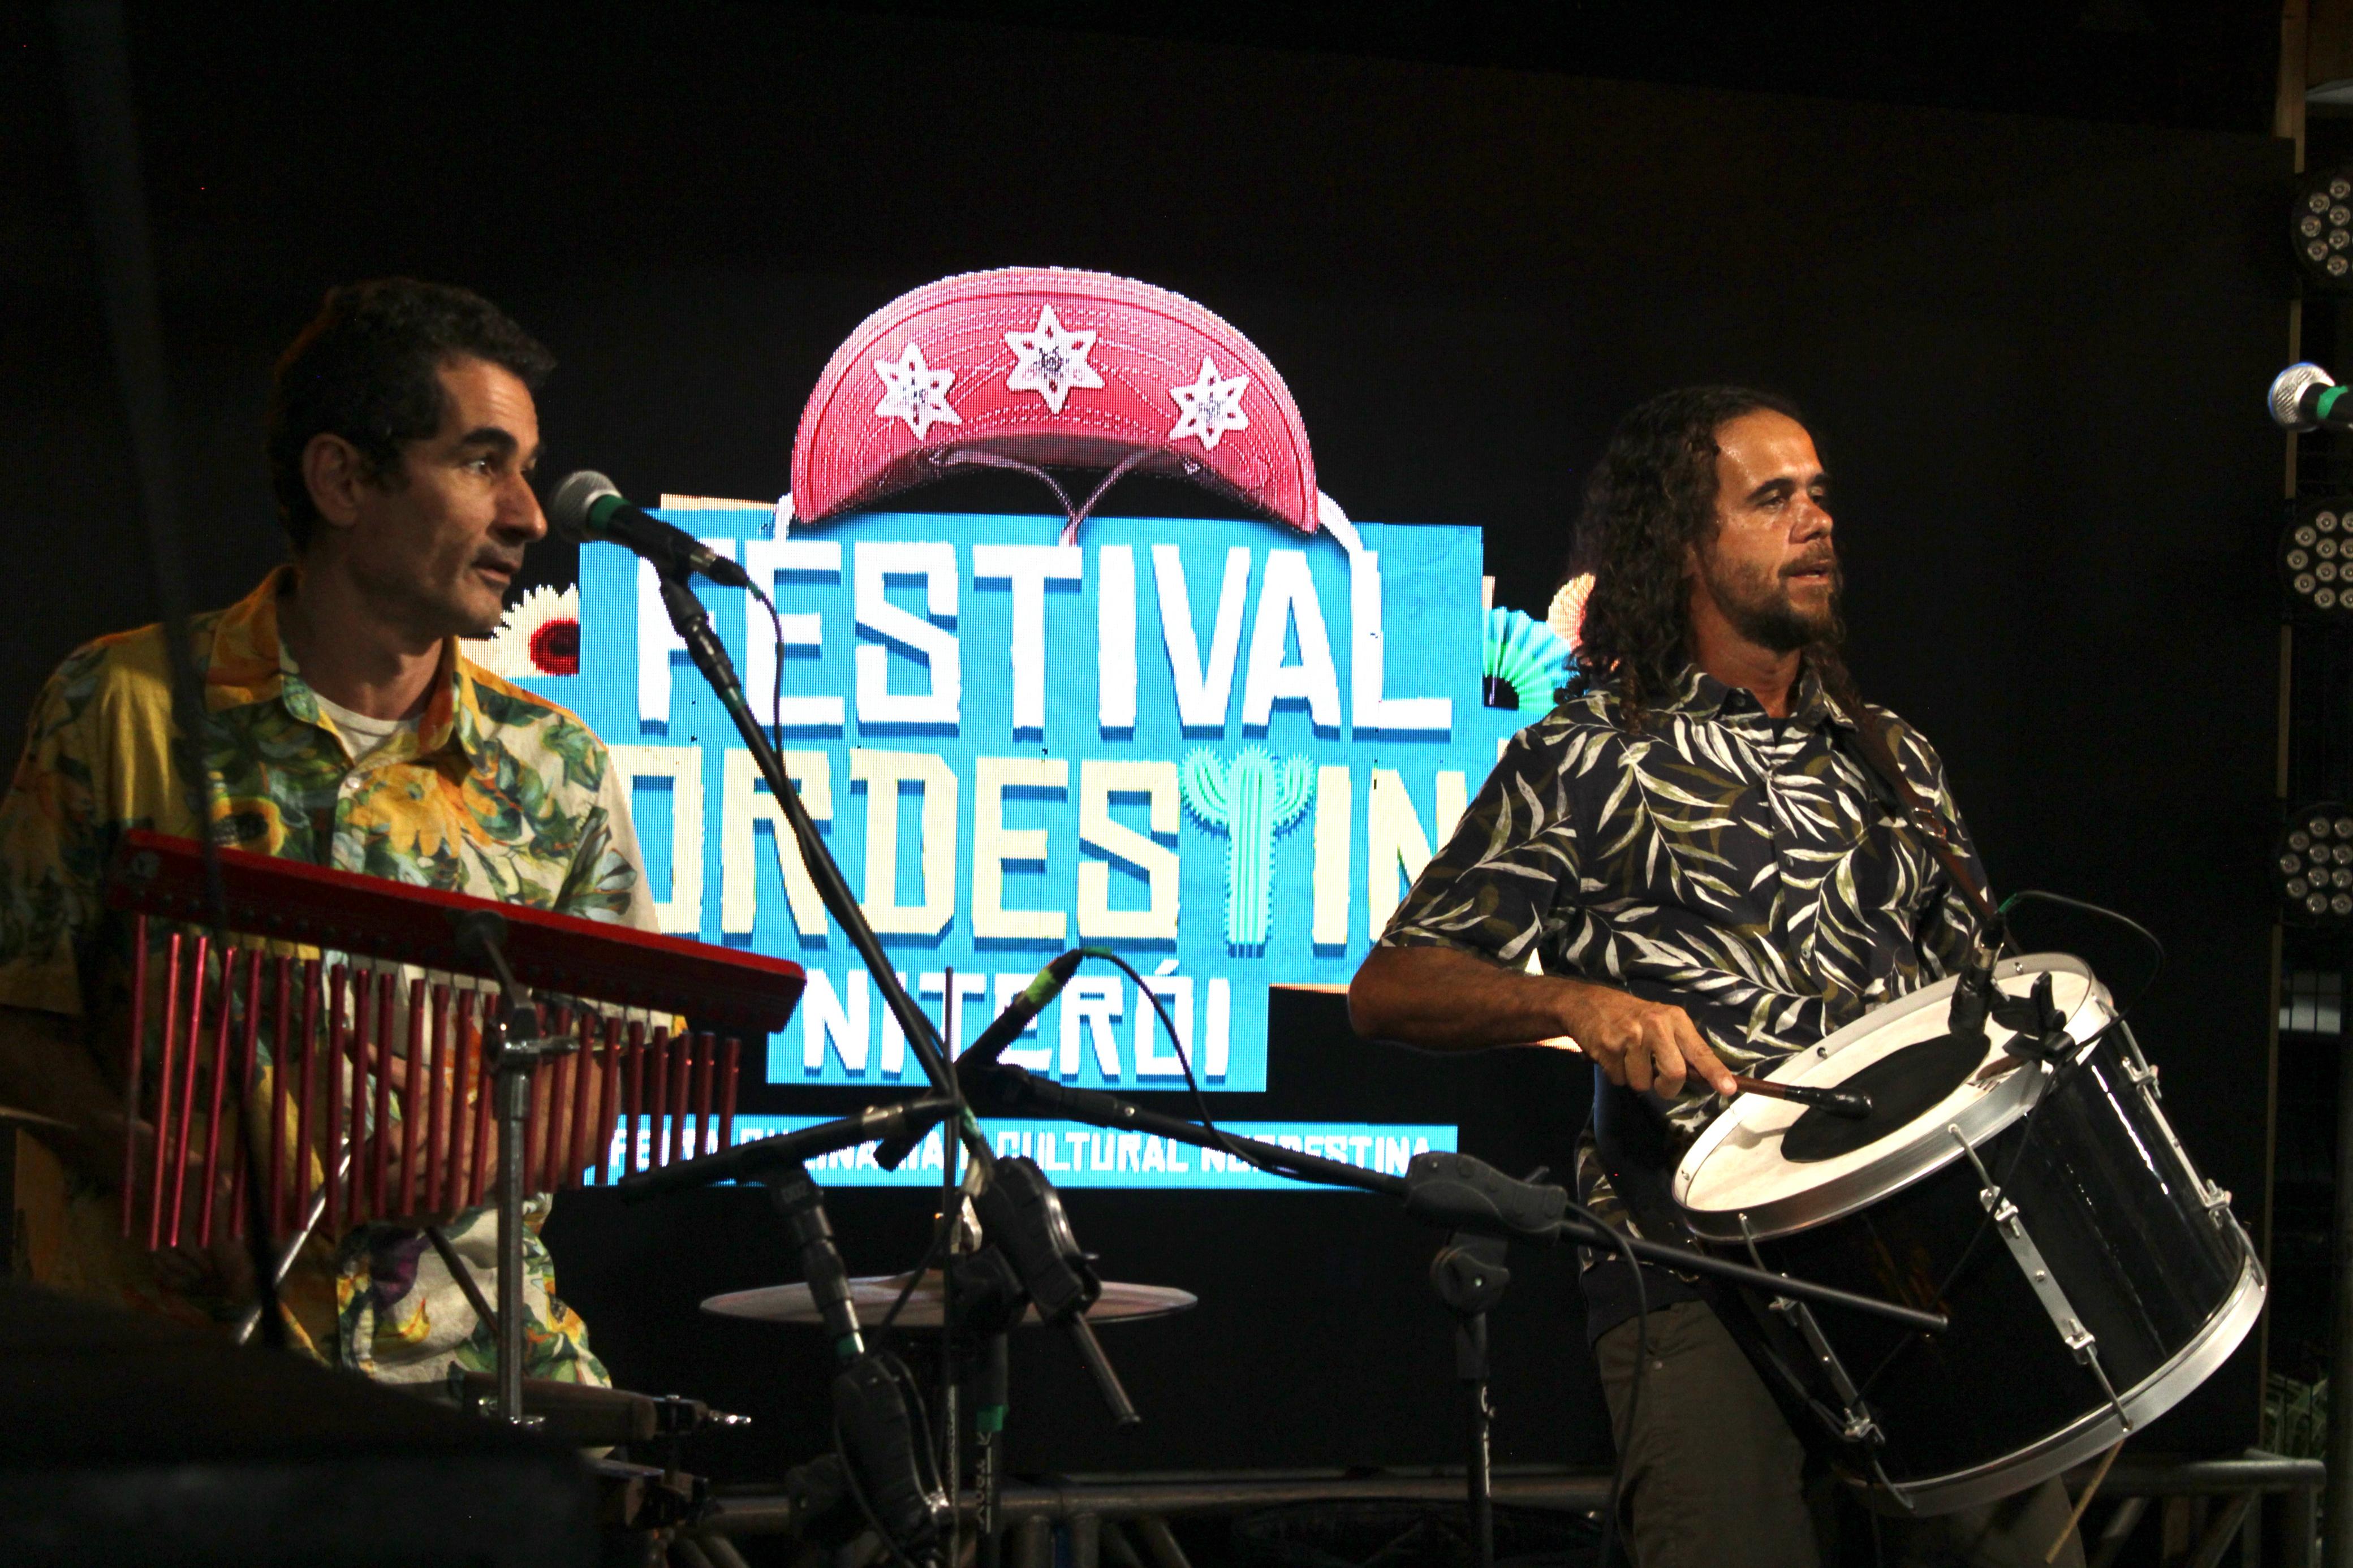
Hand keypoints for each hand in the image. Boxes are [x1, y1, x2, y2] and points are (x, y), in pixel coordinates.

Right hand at [1557, 985, 1734, 1099]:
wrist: (1587, 1003)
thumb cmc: (1632, 1016)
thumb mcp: (1662, 1021)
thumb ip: (1681, 1047)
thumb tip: (1702, 1077)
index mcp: (1674, 1019)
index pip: (1700, 1050)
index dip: (1714, 1072)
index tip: (1729, 1089)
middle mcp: (1655, 1025)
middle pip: (1674, 1073)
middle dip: (1667, 1087)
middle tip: (1659, 1082)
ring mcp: (1630, 1036)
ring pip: (1643, 1083)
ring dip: (1635, 1079)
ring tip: (1628, 1058)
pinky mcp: (1608, 1047)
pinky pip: (1620, 1079)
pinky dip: (1616, 1074)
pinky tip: (1613, 1055)